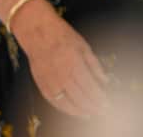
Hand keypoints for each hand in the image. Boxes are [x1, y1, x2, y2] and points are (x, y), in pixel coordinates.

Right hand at [14, 3, 108, 117]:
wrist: (35, 29)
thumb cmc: (59, 33)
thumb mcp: (83, 45)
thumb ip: (94, 65)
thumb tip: (104, 81)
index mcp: (74, 63)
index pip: (91, 88)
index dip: (100, 99)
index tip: (107, 104)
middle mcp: (62, 74)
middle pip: (80, 98)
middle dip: (93, 107)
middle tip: (101, 111)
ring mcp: (50, 79)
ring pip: (66, 103)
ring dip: (80, 111)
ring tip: (89, 113)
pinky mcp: (40, 81)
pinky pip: (52, 100)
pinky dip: (63, 107)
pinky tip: (71, 109)